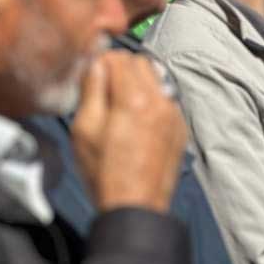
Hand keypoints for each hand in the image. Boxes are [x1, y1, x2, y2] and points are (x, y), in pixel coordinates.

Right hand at [72, 51, 187, 212]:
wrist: (136, 206)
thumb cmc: (105, 172)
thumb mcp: (84, 130)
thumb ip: (91, 91)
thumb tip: (96, 64)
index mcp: (135, 99)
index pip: (120, 58)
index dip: (101, 62)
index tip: (91, 75)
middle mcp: (160, 101)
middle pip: (141, 63)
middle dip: (121, 69)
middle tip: (104, 89)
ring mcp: (174, 114)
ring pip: (157, 78)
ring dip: (138, 82)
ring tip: (120, 105)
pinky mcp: (180, 127)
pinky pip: (166, 99)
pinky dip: (151, 100)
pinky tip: (137, 121)